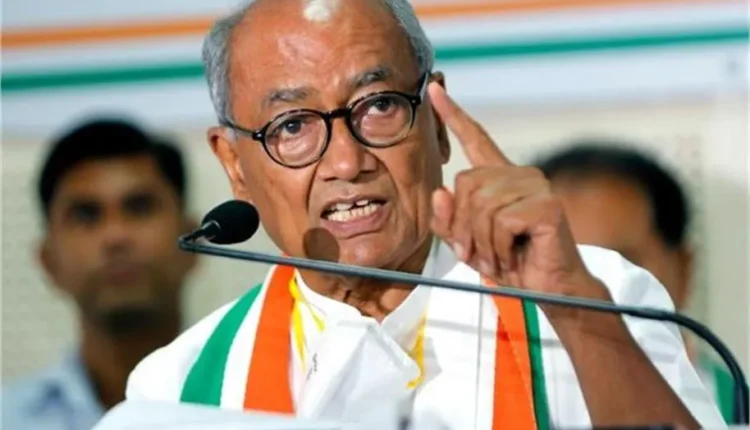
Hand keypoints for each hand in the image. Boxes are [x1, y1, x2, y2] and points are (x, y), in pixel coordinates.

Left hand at [428, 83, 603, 301]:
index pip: (475, 138)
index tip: (433, 91)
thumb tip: (441, 192)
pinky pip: (501, 221)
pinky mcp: (547, 204)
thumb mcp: (467, 243)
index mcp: (500, 179)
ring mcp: (536, 186)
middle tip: (476, 253)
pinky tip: (514, 256)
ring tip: (497, 258)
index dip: (453, 115)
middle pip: (465, 185)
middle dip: (462, 227)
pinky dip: (499, 247)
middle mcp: (520, 174)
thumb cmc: (511, 264)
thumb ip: (448, 220)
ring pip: (481, 206)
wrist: (547, 291)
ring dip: (481, 243)